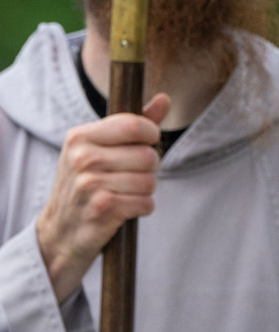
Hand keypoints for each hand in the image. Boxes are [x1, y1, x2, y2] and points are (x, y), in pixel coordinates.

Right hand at [36, 94, 169, 302]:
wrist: (60, 232)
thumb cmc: (87, 184)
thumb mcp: (101, 149)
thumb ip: (134, 124)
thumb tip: (164, 99)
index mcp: (80, 137)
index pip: (135, 125)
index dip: (151, 136)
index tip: (145, 144)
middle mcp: (82, 158)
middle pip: (148, 156)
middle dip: (149, 170)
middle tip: (131, 177)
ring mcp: (89, 184)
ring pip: (150, 181)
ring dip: (145, 191)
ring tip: (125, 193)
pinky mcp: (102, 209)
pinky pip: (146, 203)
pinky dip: (142, 208)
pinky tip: (125, 209)